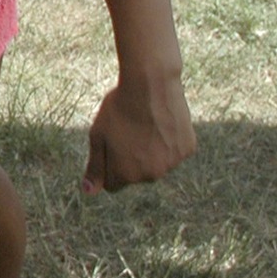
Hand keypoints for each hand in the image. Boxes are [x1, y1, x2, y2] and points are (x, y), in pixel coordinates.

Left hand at [83, 70, 194, 193]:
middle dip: (131, 159)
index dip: (108, 164)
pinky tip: (163, 121)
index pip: (113, 183)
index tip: (110, 145)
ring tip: (146, 123)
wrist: (149, 85)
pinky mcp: (187, 149)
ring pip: (158, 162)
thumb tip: (89, 192)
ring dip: (152, 150)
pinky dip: (170, 140)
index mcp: (126, 175)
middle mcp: (151, 175)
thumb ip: (94, 167)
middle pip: (137, 174)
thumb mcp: (97, 136)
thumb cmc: (118, 109)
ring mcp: (172, 163)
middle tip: (128, 130)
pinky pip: (175, 150)